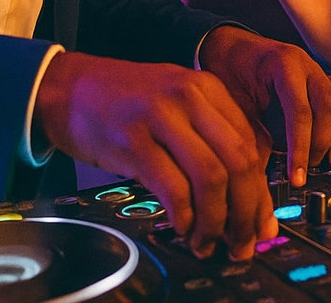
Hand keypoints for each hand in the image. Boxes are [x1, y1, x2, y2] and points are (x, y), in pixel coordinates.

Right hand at [34, 52, 273, 259]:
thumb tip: (246, 196)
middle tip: (241, 242)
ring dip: (215, 220)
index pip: (252, 145)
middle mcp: (191, 97)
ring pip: (211, 176)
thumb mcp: (178, 105)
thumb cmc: (127, 103)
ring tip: (208, 241)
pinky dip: (183, 214)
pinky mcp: (132, 139)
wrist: (69, 87)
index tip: (260, 224)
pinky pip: (172, 186)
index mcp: (209, 88)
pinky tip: (182, 227)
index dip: (261, 192)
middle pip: (239, 161)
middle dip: (246, 211)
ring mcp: (161, 116)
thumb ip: (211, 139)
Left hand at [197, 26, 330, 188]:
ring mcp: (316, 69)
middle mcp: (305, 63)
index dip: (300, 147)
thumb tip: (263, 169)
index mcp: (281, 64)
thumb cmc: (226, 74)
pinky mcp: (322, 80)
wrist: (229, 51)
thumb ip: (249, 129)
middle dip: (321, 143)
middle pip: (329, 104)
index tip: (297, 176)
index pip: (299, 110)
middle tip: (307, 170)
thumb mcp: (231, 102)